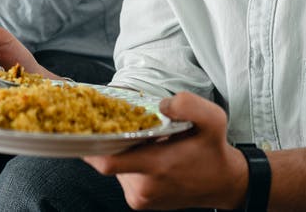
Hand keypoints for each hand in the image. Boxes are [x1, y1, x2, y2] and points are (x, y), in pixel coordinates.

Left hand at [83, 92, 247, 209]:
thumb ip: (189, 105)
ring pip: (114, 167)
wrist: (223, 184)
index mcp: (157, 166)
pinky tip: (143, 151)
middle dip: (108, 140)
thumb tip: (162, 105)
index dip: (90, 144)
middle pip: (106, 160)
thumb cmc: (213, 151)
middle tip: (113, 120)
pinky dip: (127, 161)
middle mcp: (143, 186)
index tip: (82, 125)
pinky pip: (121, 176)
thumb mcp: (213, 120)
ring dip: (120, 150)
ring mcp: (139, 197)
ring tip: (138, 137)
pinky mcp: (138, 201)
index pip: (108, 161)